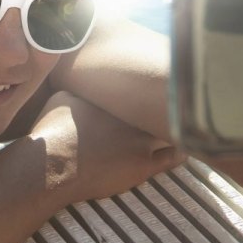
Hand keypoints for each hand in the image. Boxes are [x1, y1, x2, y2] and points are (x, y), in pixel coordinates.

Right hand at [33, 91, 184, 203]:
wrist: (53, 165)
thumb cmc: (52, 132)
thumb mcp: (62, 97)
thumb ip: (79, 87)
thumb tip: (80, 76)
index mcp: (116, 96)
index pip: (146, 84)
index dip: (155, 84)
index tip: (159, 81)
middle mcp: (133, 114)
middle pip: (165, 103)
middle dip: (173, 99)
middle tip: (181, 96)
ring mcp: (141, 140)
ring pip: (172, 129)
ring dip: (178, 125)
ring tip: (189, 122)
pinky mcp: (144, 165)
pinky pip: (173, 156)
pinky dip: (182, 150)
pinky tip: (189, 145)